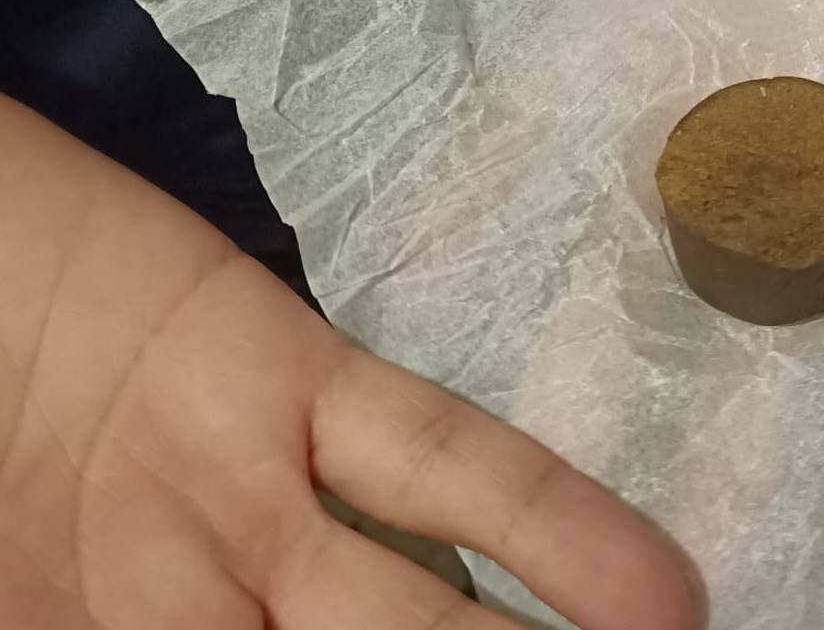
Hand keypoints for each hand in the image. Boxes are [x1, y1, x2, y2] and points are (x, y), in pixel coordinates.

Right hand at [0, 98, 696, 629]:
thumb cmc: (101, 277)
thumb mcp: (244, 335)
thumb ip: (342, 450)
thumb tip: (446, 571)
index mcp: (286, 377)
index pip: (460, 470)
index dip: (570, 542)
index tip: (673, 605)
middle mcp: (228, 498)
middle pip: (401, 626)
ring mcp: (141, 585)